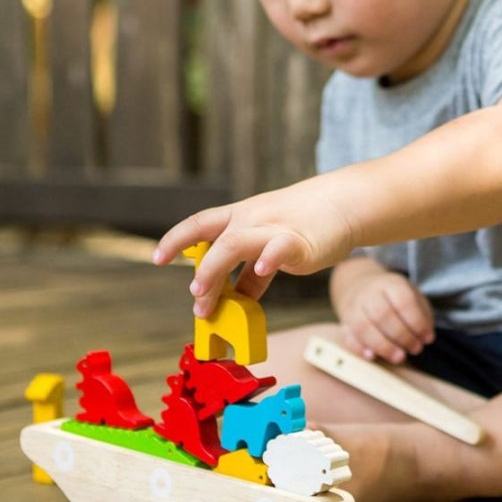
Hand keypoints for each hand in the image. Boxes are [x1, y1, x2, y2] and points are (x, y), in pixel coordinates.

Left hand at [152, 176, 359, 316]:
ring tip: (205, 298)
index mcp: (240, 217)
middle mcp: (251, 219)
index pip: (200, 224)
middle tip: (193, 298)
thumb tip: (236, 299)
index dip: (176, 240)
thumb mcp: (270, 243)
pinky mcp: (298, 240)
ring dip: (214, 270)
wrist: (343, 203)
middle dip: (197, 269)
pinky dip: (267, 259)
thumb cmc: (306, 224)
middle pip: (212, 236)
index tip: (158, 258)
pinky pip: (278, 247)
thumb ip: (253, 273)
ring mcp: (273, 228)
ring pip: (234, 244)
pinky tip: (262, 268)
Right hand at [332, 261, 434, 364]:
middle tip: (416, 349)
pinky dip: (359, 349)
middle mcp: (369, 293)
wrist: (362, 288)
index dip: (417, 323)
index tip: (427, 339)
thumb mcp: (414, 297)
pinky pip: (347, 337)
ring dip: (383, 346)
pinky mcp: (344, 324)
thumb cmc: (395, 298)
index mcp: (391, 284)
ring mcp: (353, 308)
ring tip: (399, 357)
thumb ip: (423, 317)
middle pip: (382, 314)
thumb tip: (425, 337)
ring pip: (363, 327)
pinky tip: (372, 357)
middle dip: (402, 336)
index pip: (403, 302)